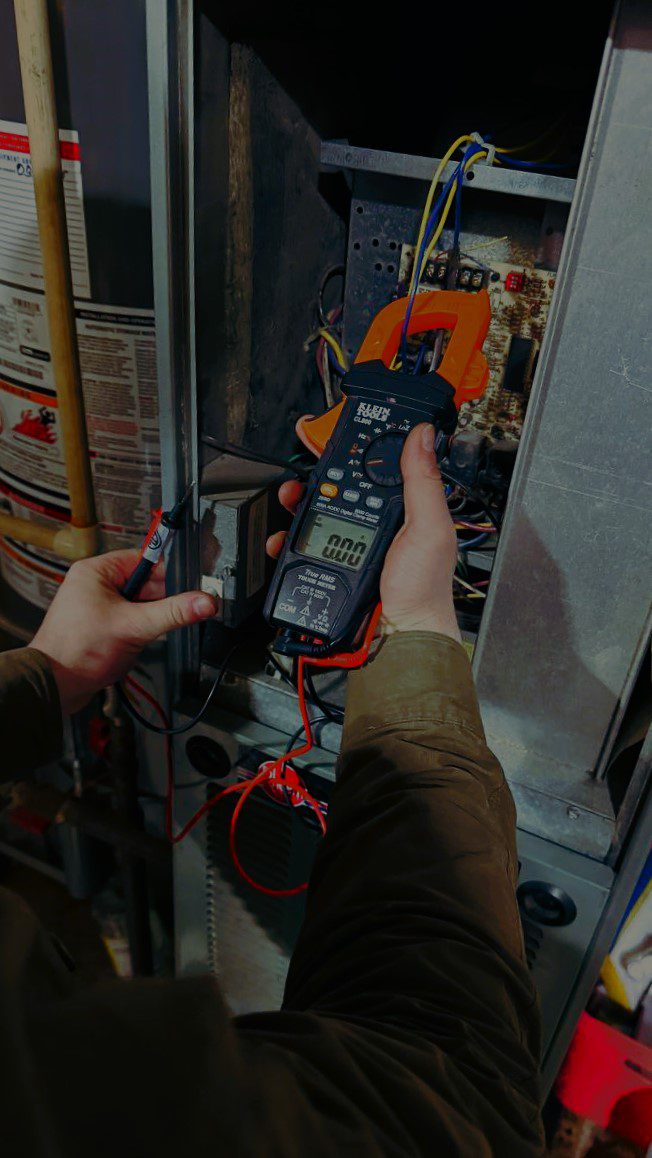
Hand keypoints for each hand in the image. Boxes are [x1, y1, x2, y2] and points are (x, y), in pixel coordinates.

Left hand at [31, 549, 216, 713]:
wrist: (56, 685)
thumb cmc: (77, 651)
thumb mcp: (134, 626)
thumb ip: (173, 613)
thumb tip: (204, 601)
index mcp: (97, 571)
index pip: (145, 560)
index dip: (167, 575)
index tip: (189, 587)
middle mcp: (96, 584)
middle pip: (146, 584)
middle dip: (158, 603)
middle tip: (164, 618)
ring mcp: (99, 605)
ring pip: (141, 604)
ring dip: (148, 620)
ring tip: (138, 635)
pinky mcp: (103, 624)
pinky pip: (132, 619)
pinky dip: (139, 631)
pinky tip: (134, 642)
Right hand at [267, 421, 460, 641]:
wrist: (399, 635)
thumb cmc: (423, 589)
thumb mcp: (429, 528)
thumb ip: (424, 482)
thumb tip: (423, 437)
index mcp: (403, 510)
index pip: (375, 472)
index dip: (354, 454)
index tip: (334, 442)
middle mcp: (377, 526)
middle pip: (340, 491)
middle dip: (316, 481)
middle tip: (304, 477)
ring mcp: (353, 547)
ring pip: (317, 516)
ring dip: (298, 506)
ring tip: (291, 502)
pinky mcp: (333, 566)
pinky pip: (305, 547)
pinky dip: (289, 541)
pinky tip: (285, 539)